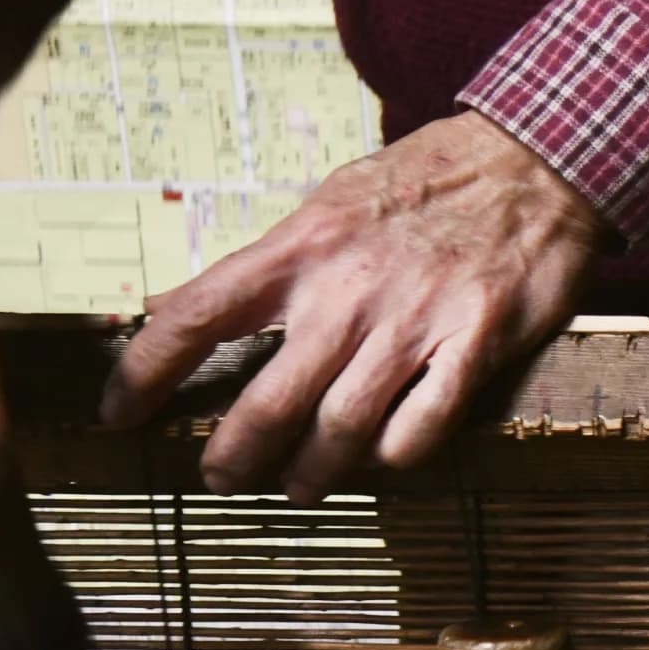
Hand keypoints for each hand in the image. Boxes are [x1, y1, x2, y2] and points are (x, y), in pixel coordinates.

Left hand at [104, 111, 604, 501]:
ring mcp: (415, 320)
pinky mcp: (477, 342)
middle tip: (222, 477)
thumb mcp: (329, 205)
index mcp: (300, 248)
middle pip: (270, 397)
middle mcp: (348, 291)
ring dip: (314, 469)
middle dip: (234, 452)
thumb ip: (271, 264)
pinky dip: (399, 452)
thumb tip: (186, 305)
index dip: (143, 374)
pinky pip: (427, 421)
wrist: (531, 161)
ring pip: (344, 424)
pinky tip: (386, 460)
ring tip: (301, 488)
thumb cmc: (425, 183)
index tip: (118, 415)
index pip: (194, 316)